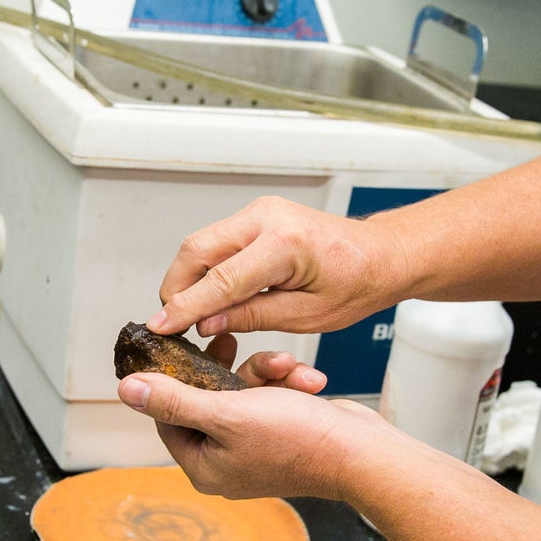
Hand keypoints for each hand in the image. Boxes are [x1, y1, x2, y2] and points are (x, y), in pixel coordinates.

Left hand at [119, 351, 410, 501]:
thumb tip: (128, 390)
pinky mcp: (282, 437)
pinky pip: (269, 401)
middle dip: (227, 371)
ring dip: (264, 374)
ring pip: (242, 395)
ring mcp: (255, 451)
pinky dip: (284, 385)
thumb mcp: (226, 412)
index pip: (167, 418)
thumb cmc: (298, 439)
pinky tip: (305, 380)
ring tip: (286, 365)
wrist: (360, 452)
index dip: (174, 380)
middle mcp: (226, 464)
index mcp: (204, 468)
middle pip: (206, 402)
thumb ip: (174, 400)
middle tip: (227, 342)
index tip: (183, 348)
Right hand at [150, 197, 400, 338]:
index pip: (220, 280)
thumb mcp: (307, 316)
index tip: (160, 328)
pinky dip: (206, 268)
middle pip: (197, 250)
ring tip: (189, 314)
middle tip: (171, 324)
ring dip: (188, 278)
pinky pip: (218, 240)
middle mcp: (268, 217)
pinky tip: (210, 296)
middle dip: (176, 288)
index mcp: (285, 243)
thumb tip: (206, 323)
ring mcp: (261, 211)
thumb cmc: (356, 285)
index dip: (185, 307)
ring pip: (202, 243)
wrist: (380, 255)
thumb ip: (252, 316)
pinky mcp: (258, 215)